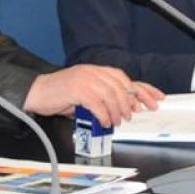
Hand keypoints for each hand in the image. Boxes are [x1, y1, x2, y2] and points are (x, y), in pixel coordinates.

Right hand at [23, 64, 161, 126]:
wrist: (37, 92)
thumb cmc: (61, 95)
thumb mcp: (86, 94)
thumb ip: (103, 98)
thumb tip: (124, 111)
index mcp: (98, 71)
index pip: (125, 78)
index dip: (143, 89)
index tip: (157, 99)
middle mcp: (94, 72)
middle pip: (121, 86)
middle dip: (130, 103)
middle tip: (130, 116)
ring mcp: (86, 78)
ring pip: (111, 95)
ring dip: (117, 111)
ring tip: (116, 122)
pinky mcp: (77, 89)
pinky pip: (97, 103)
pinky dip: (103, 115)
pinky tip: (104, 122)